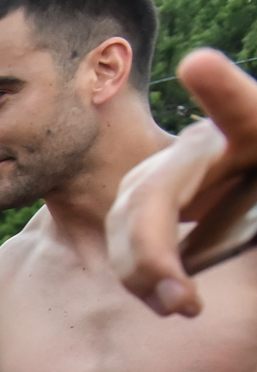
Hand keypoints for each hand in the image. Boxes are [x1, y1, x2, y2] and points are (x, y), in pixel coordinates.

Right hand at [110, 49, 256, 315]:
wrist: (256, 194)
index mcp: (253, 131)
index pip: (240, 109)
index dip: (221, 90)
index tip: (199, 64)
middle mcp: (204, 147)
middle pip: (152, 190)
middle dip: (152, 248)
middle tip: (182, 302)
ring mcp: (173, 175)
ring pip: (128, 217)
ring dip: (141, 269)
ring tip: (181, 306)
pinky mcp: (156, 206)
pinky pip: (128, 237)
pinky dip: (141, 273)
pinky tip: (170, 298)